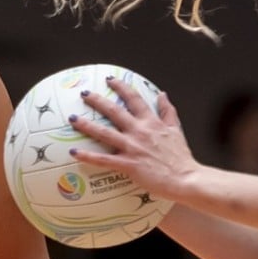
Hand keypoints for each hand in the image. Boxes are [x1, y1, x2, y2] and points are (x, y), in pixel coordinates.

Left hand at [69, 76, 196, 201]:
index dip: (121, 87)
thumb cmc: (180, 156)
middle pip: (114, 111)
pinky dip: (88, 156)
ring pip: (104, 132)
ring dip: (86, 124)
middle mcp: (140, 131)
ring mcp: (132, 147)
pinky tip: (74, 152)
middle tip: (84, 94)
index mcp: (152, 121)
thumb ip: (168, 110)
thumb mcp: (176, 129)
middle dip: (97, 100)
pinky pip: (103, 160)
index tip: (110, 80)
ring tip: (72, 118)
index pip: (134, 98)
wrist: (185, 178)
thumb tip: (163, 94)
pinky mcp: (128, 164)